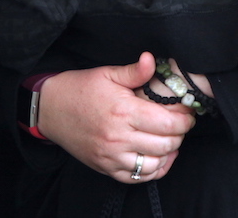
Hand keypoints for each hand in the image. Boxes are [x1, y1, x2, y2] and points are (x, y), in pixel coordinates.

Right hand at [36, 53, 193, 182]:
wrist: (50, 109)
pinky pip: (137, 177)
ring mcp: (112, 155)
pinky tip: (158, 157)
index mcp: (123, 111)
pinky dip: (153, 170)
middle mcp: (119, 137)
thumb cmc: (80, 89)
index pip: (168, 123)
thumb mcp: (107, 74)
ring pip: (155, 164)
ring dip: (169, 153)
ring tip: (171, 139)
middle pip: (166, 144)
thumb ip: (134, 71)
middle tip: (181, 124)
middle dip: (180, 134)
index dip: (184, 119)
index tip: (188, 112)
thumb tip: (152, 60)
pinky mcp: (106, 167)